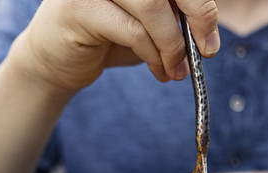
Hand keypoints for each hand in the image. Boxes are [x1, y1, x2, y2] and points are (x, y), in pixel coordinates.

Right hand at [10, 0, 219, 91]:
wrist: (56, 60)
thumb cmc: (108, 37)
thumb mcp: (150, 23)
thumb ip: (175, 15)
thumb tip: (208, 26)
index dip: (201, 4)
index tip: (210, 37)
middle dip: (197, 15)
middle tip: (206, 50)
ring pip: (153, 6)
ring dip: (173, 45)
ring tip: (177, 70)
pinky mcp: (78, 7)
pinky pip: (134, 31)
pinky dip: (154, 55)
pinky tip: (159, 71)